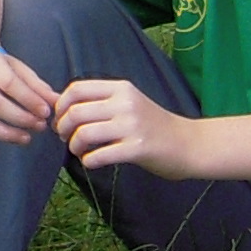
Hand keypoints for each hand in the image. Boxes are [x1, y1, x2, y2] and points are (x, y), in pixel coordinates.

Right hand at [0, 42, 58, 155]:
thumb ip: (37, 86)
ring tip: (26, 138)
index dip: (28, 100)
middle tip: (40, 126)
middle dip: (21, 118)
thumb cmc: (1, 67)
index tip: (46, 112)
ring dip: (5, 133)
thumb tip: (56, 102)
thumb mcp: (20, 69)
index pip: (8, 83)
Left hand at [52, 77, 201, 178]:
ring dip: (74, 146)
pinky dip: (88, 161)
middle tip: (66, 139)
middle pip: (76, 112)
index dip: (60, 106)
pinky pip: (99, 156)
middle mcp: (125, 103)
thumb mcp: (129, 103)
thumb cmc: (154, 125)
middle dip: (63, 128)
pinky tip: (92, 162)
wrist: (189, 144)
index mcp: (121, 88)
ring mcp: (132, 125)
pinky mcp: (138, 148)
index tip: (61, 119)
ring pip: (84, 134)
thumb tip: (62, 107)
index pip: (76, 89)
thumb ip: (101, 102)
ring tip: (79, 151)